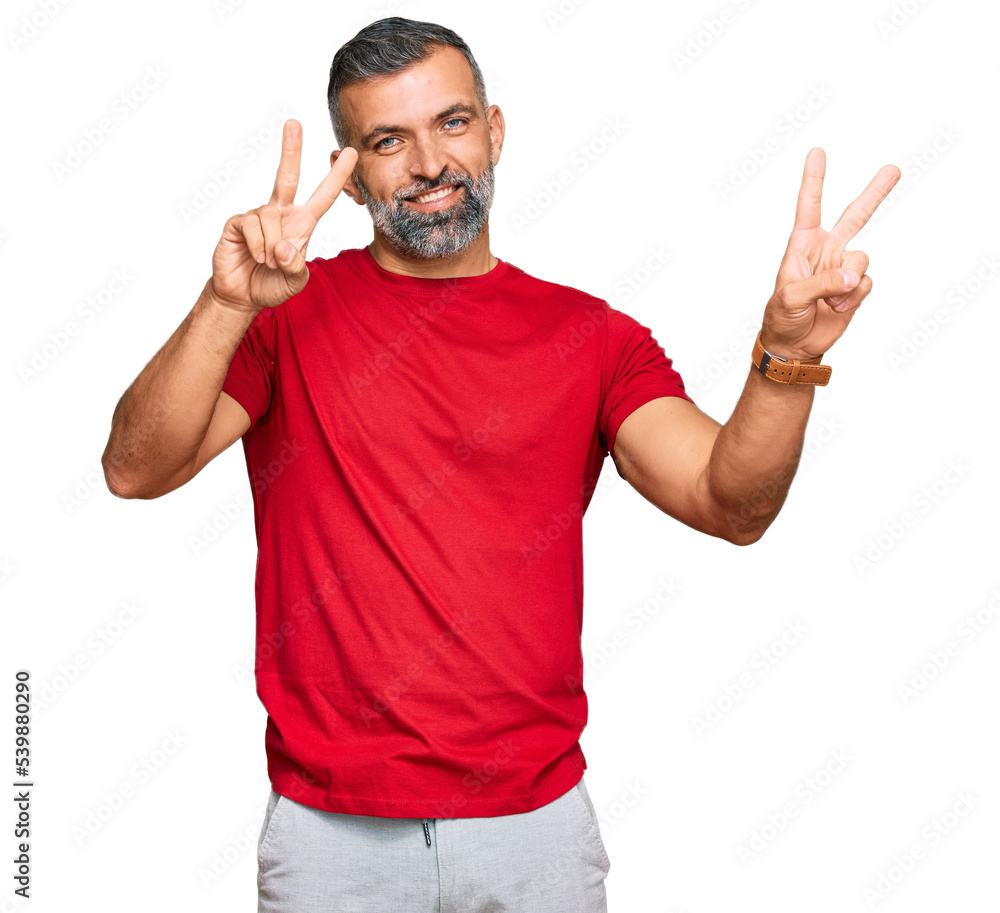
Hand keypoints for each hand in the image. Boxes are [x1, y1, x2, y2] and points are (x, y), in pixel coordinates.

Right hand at [209, 119, 357, 312]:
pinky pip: (252, 226)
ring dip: (272, 245)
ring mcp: (257, 215)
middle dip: (291, 149)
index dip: (337, 176)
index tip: (350, 153)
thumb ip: (296, 267)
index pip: (323, 196)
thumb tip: (285, 248)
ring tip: (269, 262)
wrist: (243, 295)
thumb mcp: (295, 281)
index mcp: (301, 224)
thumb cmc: (272, 284)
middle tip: (294, 122)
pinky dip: (258, 246)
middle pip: (287, 176)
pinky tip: (256, 256)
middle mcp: (281, 214)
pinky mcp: (237, 222)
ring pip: (270, 217)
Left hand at [760, 147, 899, 360]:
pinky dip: (854, 298)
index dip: (814, 180)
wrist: (794, 346)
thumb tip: (852, 276)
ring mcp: (843, 268)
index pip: (809, 207)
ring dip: (848, 282)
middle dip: (875, 193)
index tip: (817, 152)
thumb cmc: (781, 317)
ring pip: (863, 259)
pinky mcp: (856, 287)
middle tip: (894, 170)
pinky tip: (838, 309)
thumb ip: (821, 284)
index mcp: (802, 245)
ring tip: (829, 301)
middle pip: (856, 215)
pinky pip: (866, 283)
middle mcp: (826, 250)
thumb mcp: (791, 298)